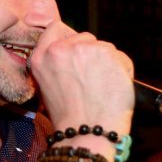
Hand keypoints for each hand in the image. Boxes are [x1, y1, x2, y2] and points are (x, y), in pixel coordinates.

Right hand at [29, 21, 133, 139]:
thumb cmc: (70, 118)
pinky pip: (121, 57)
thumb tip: (76, 53)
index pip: (55, 28)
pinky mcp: (106, 53)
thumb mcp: (48, 88)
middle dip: (91, 54)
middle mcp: (59, 49)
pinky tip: (114, 88)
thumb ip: (57, 65)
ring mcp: (83, 49)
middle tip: (92, 79)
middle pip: (84, 37)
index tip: (77, 50)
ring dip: (108, 63)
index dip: (69, 38)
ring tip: (102, 88)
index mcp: (40, 58)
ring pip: (104, 46)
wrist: (87, 133)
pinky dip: (122, 71)